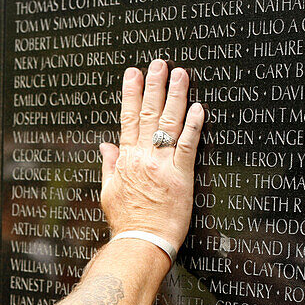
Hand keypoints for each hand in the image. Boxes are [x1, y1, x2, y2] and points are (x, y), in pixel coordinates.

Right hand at [99, 60, 203, 248]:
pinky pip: (188, 146)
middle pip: (148, 114)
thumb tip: (105, 145)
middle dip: (154, 86)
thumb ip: (109, 165)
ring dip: (176, 96)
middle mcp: (143, 158)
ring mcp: (162, 165)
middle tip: (159, 63)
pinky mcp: (181, 176)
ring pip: (169, 124)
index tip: (133, 73)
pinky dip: (194, 126)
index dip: (131, 93)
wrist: (140, 242)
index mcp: (126, 160)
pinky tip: (199, 108)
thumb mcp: (108, 191)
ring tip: (180, 74)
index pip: (127, 119)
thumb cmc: (127, 222)